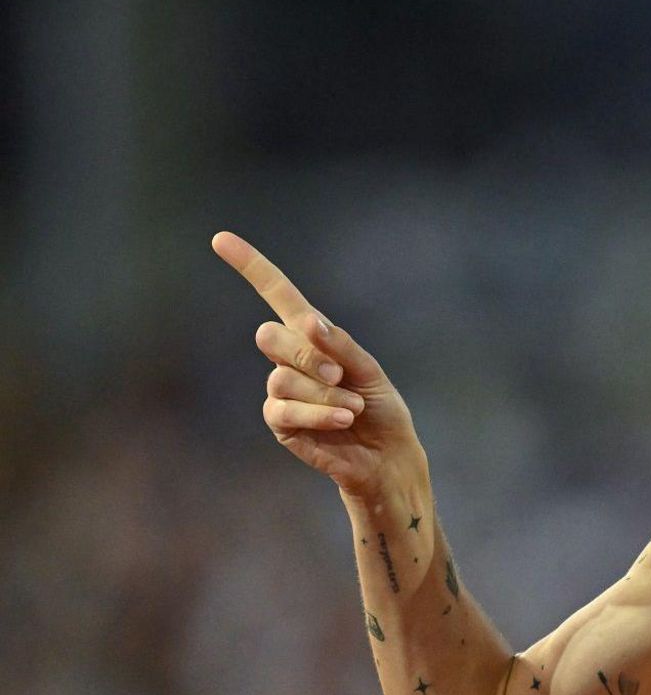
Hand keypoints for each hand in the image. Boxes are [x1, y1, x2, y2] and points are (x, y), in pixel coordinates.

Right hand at [212, 231, 420, 498]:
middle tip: (339, 375)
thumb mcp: (370, 371)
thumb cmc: (381, 409)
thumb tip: (309, 321)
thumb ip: (341, 346)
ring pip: (282, 378)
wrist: (386, 455)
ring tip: (351, 409)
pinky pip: (283, 410)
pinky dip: (317, 414)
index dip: (251, 267)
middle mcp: (291, 359)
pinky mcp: (280, 423)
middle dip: (307, 355)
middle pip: (269, 335)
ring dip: (324, 395)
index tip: (220, 239)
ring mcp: (281, 390)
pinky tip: (342, 419)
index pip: (277, 294)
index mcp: (313, 336)